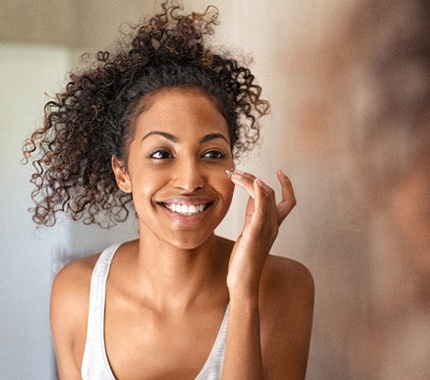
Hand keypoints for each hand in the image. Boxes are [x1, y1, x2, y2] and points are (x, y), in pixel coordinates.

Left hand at [227, 169, 295, 296]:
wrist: (243, 281)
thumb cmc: (245, 259)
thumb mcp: (249, 231)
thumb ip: (253, 214)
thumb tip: (251, 196)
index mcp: (273, 226)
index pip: (288, 201)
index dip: (287, 185)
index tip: (280, 171)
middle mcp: (273, 225)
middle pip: (271, 193)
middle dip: (254, 178)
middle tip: (236, 172)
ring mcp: (266, 229)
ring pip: (265, 197)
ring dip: (251, 181)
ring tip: (235, 174)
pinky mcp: (255, 233)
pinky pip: (261, 208)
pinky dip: (259, 192)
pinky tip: (254, 182)